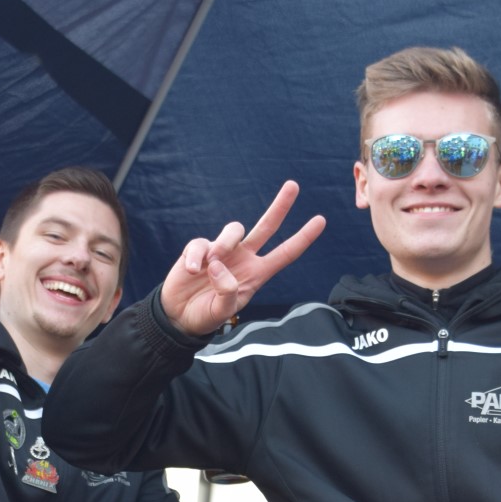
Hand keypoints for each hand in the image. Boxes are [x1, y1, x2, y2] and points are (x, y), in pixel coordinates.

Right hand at [159, 181, 324, 335]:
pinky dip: (196, 256)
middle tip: (293, 185)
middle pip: (267, 227)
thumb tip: (220, 265)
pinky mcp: (200, 250)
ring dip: (225, 243)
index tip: (321, 220)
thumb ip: (226, 293)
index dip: (303, 238)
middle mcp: (243, 258)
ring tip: (210, 265)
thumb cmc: (206, 314)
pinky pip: (201, 243)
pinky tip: (192, 270)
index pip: (285, 253)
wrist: (179, 316)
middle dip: (280, 206)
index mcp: (256, 273)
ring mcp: (222, 251)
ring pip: (234, 230)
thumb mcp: (221, 312)